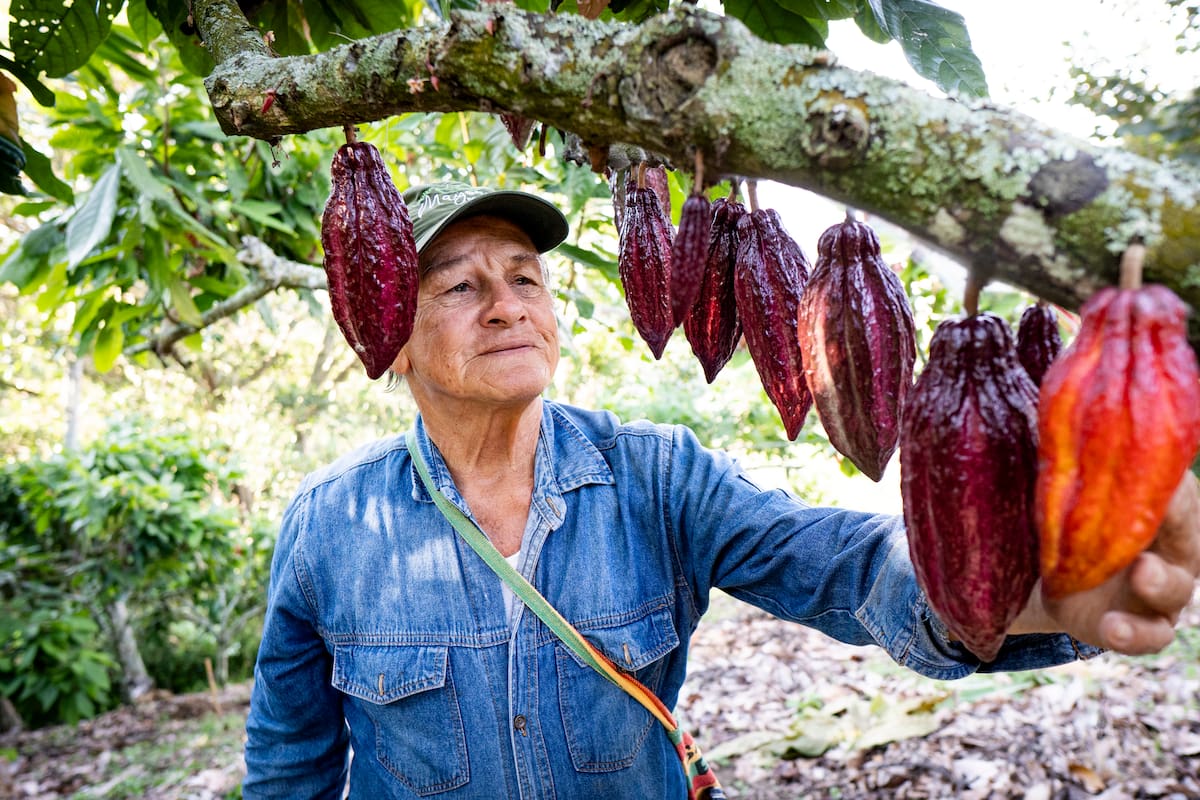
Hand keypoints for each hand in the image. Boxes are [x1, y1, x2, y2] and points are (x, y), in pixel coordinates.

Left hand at [1014, 473, 1199, 654]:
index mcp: (1159, 503)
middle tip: (1155, 515)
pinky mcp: (1138, 625)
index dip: (1169, 483)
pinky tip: (1114, 628)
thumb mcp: (1061, 483)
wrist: (1043, 571)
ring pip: (1176, 588)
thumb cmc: (1063, 511)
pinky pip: (1152, 635)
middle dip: (1178, 525)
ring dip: (1161, 582)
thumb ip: (1067, 457)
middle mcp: (1171, 544)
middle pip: (1188, 535)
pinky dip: (1136, 634)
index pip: (1176, 489)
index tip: (1158, 474)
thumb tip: (1049, 411)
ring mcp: (1160, 588)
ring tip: (1142, 574)